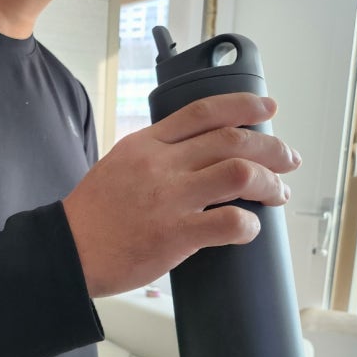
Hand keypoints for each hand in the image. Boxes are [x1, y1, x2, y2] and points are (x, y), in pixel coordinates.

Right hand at [63, 93, 300, 297]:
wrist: (67, 251)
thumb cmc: (92, 215)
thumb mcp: (118, 166)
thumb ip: (153, 155)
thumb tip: (194, 156)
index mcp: (146, 145)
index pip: (203, 112)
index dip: (243, 105)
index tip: (268, 109)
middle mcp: (160, 165)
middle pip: (232, 139)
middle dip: (272, 147)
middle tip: (288, 160)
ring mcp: (168, 198)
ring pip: (238, 173)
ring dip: (270, 182)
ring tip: (279, 193)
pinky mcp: (174, 234)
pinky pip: (229, 223)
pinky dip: (250, 226)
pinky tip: (250, 229)